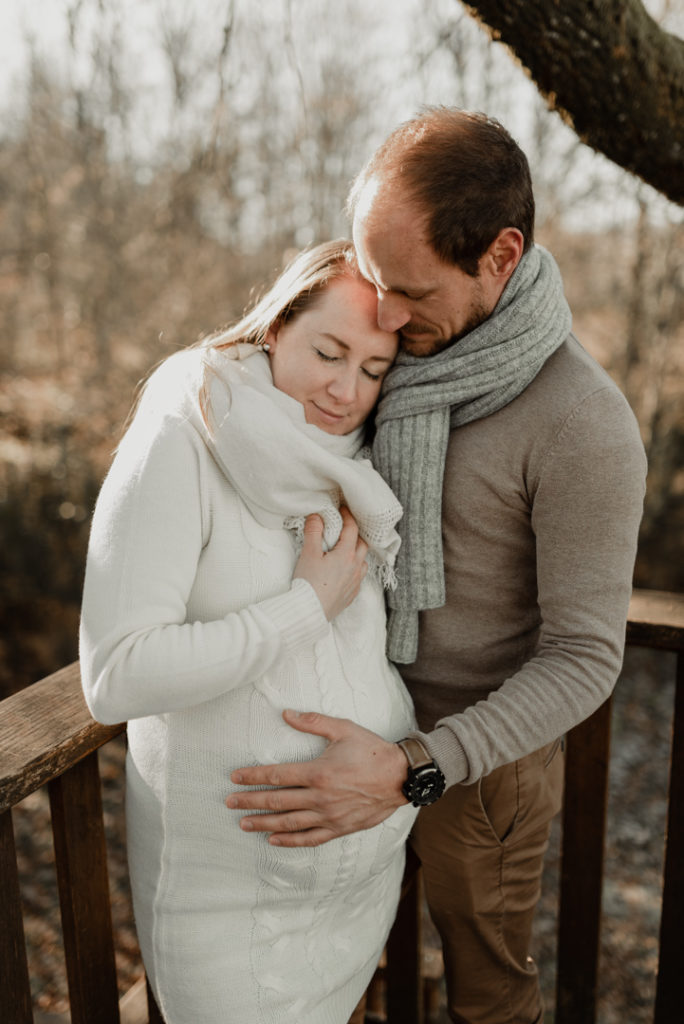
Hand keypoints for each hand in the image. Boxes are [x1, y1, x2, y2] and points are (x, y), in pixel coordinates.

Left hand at [226, 711, 408, 846]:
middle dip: (250, 801)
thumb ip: (312, 722)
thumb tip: (286, 713)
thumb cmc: (372, 751)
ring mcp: (329, 815)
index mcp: (318, 772)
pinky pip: (309, 838)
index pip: (276, 775)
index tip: (235, 778)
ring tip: (244, 823)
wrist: (401, 777)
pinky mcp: (339, 828)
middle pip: (277, 801)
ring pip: (289, 823)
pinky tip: (274, 840)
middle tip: (230, 802)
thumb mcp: (343, 729)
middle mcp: (320, 797)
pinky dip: (289, 841)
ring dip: (263, 823)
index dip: (253, 777)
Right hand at [293, 507, 367, 620]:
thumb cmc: (308, 583)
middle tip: (344, 529)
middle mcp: (356, 567)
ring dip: (357, 553)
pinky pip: (359, 577)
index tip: (343, 509)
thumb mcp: (309, 554)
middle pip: (362, 544)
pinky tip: (344, 570)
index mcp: (347, 554)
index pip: (352, 529)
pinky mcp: (351, 595)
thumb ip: (314, 532)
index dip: (348, 517)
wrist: (309, 612)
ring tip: (345, 549)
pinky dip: (354, 569)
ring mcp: (355, 582)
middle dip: (355, 534)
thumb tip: (317, 516)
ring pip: (363, 562)